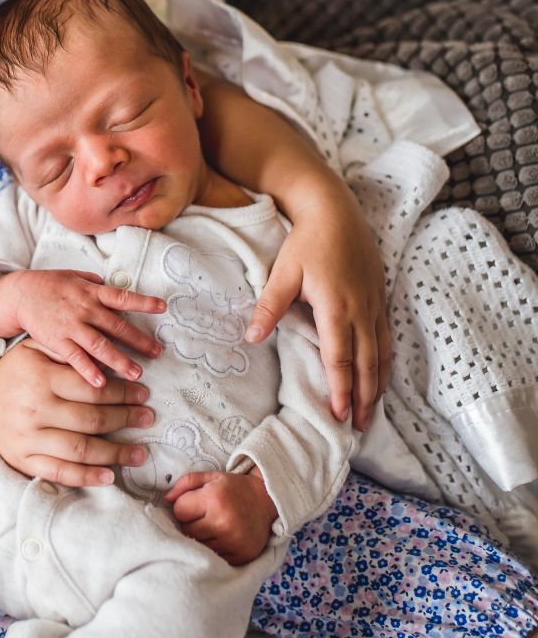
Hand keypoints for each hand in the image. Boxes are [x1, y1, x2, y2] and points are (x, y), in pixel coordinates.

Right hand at [0, 269, 164, 385]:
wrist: (20, 294)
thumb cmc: (49, 285)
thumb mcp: (74, 276)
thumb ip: (94, 283)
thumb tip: (111, 284)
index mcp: (92, 292)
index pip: (122, 296)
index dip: (143, 301)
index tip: (163, 307)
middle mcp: (85, 309)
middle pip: (117, 326)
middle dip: (139, 340)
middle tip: (157, 352)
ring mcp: (72, 326)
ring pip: (100, 345)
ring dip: (120, 360)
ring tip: (136, 374)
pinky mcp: (58, 341)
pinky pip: (76, 358)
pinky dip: (89, 370)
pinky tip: (102, 383)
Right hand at [0, 341, 154, 486]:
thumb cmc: (15, 372)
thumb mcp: (36, 349)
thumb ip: (67, 353)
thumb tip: (107, 361)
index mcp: (42, 377)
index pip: (93, 388)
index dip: (123, 392)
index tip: (143, 394)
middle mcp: (36, 408)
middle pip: (92, 419)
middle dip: (126, 419)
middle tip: (147, 417)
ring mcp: (29, 437)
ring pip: (80, 448)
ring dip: (115, 453)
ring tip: (139, 453)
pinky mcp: (24, 459)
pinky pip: (59, 472)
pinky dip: (86, 476)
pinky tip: (109, 476)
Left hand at [165, 469, 277, 565]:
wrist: (267, 501)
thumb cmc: (234, 489)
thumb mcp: (211, 477)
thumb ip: (186, 483)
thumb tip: (166, 499)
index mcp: (214, 499)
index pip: (179, 511)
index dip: (183, 507)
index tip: (194, 505)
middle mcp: (223, 522)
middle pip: (186, 530)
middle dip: (189, 523)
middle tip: (202, 517)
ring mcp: (232, 542)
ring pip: (198, 546)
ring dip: (200, 538)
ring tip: (210, 528)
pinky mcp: (240, 556)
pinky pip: (214, 558)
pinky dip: (213, 550)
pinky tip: (220, 539)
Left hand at [245, 187, 391, 431]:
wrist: (335, 210)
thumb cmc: (306, 241)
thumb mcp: (282, 272)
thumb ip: (269, 307)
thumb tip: (250, 337)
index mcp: (336, 307)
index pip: (340, 358)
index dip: (340, 389)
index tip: (338, 415)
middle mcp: (361, 309)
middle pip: (366, 363)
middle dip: (364, 398)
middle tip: (359, 427)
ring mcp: (374, 303)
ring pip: (381, 353)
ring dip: (378, 385)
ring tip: (373, 411)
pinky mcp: (380, 296)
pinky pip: (387, 337)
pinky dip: (385, 362)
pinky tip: (382, 376)